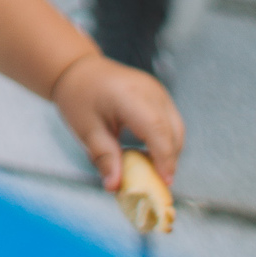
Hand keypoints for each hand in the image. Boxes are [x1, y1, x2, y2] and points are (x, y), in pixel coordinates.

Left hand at [50, 51, 182, 190]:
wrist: (78, 69)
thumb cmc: (79, 97)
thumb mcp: (86, 130)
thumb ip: (104, 157)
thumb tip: (115, 186)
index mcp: (129, 95)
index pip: (156, 128)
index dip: (164, 157)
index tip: (164, 182)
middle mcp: (150, 90)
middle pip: (172, 131)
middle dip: (168, 160)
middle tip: (155, 185)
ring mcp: (157, 90)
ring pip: (176, 129)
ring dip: (168, 152)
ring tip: (149, 171)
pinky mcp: (159, 95)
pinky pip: (171, 123)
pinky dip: (165, 142)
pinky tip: (148, 155)